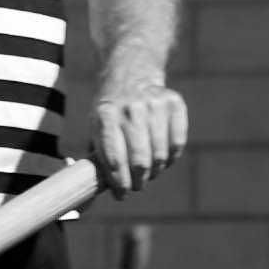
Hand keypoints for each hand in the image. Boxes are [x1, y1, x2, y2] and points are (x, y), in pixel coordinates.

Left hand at [87, 68, 188, 196]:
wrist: (132, 73)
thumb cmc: (110, 111)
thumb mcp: (95, 126)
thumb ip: (96, 157)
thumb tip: (91, 195)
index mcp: (105, 116)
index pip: (114, 158)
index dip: (119, 182)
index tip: (122, 194)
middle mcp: (130, 109)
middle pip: (140, 160)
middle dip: (138, 181)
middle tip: (137, 186)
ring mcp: (154, 104)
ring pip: (160, 155)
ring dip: (155, 171)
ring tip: (149, 172)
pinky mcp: (174, 103)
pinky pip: (177, 143)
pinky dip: (171, 157)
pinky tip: (163, 157)